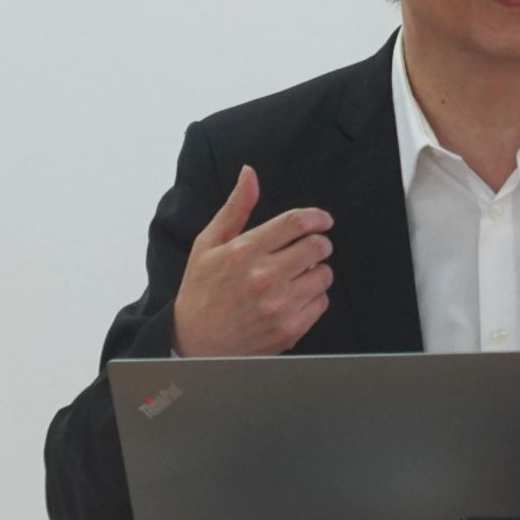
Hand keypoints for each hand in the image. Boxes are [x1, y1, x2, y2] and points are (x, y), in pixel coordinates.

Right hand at [171, 165, 333, 356]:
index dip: (316, 217)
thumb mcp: (208, 244)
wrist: (195, 345)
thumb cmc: (201, 291)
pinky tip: (294, 298)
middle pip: (317, 246)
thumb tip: (250, 173)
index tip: (322, 220)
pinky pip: (322, 302)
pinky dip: (314, 297)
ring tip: (297, 275)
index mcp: (244, 252)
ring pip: (324, 274)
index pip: (296, 223)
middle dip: (319, 243)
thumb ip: (235, 208)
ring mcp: (279, 306)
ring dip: (316, 271)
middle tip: (310, 248)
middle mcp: (264, 278)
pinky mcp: (289, 329)